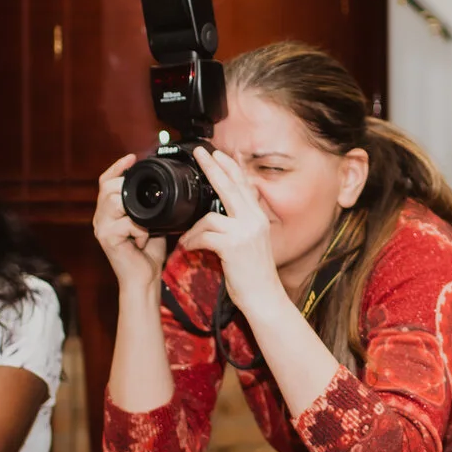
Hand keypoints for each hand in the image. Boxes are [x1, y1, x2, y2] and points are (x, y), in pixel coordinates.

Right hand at [93, 154, 166, 289]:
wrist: (145, 278)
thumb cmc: (148, 252)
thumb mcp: (151, 221)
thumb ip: (149, 204)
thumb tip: (160, 186)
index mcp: (108, 211)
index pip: (106, 181)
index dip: (117, 167)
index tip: (132, 158)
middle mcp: (100, 217)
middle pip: (108, 187)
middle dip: (128, 189)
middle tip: (146, 203)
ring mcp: (101, 227)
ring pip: (114, 201)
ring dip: (136, 212)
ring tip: (145, 227)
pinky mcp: (106, 238)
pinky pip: (124, 222)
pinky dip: (139, 229)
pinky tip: (143, 240)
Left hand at [177, 146, 282, 312]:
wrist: (264, 298)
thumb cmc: (254, 273)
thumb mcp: (253, 242)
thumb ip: (243, 222)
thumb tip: (228, 208)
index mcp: (259, 218)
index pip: (244, 185)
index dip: (231, 167)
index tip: (218, 154)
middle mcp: (254, 221)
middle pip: (230, 187)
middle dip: (213, 167)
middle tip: (200, 153)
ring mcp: (244, 232)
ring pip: (209, 216)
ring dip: (193, 229)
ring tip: (186, 239)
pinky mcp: (232, 246)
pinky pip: (203, 235)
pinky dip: (192, 241)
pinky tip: (189, 248)